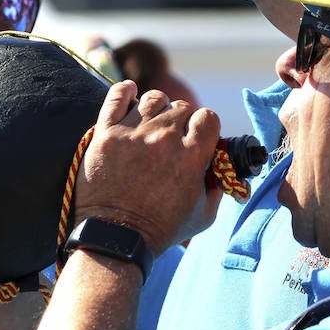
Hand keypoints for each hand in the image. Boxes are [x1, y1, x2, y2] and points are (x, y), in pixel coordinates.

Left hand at [74, 81, 221, 254]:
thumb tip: (223, 170)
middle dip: (181, 120)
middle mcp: (164, 139)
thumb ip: (218, 187)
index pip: (207, 117)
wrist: (115, 238)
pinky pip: (117, 96)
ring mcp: (133, 134)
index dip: (205, 126)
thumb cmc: (160, 230)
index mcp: (191, 156)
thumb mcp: (203, 215)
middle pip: (181, 107)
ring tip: (151, 123)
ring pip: (153, 98)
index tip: (197, 137)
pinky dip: (125, 91)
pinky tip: (129, 92)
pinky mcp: (106, 134)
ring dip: (157, 108)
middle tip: (173, 137)